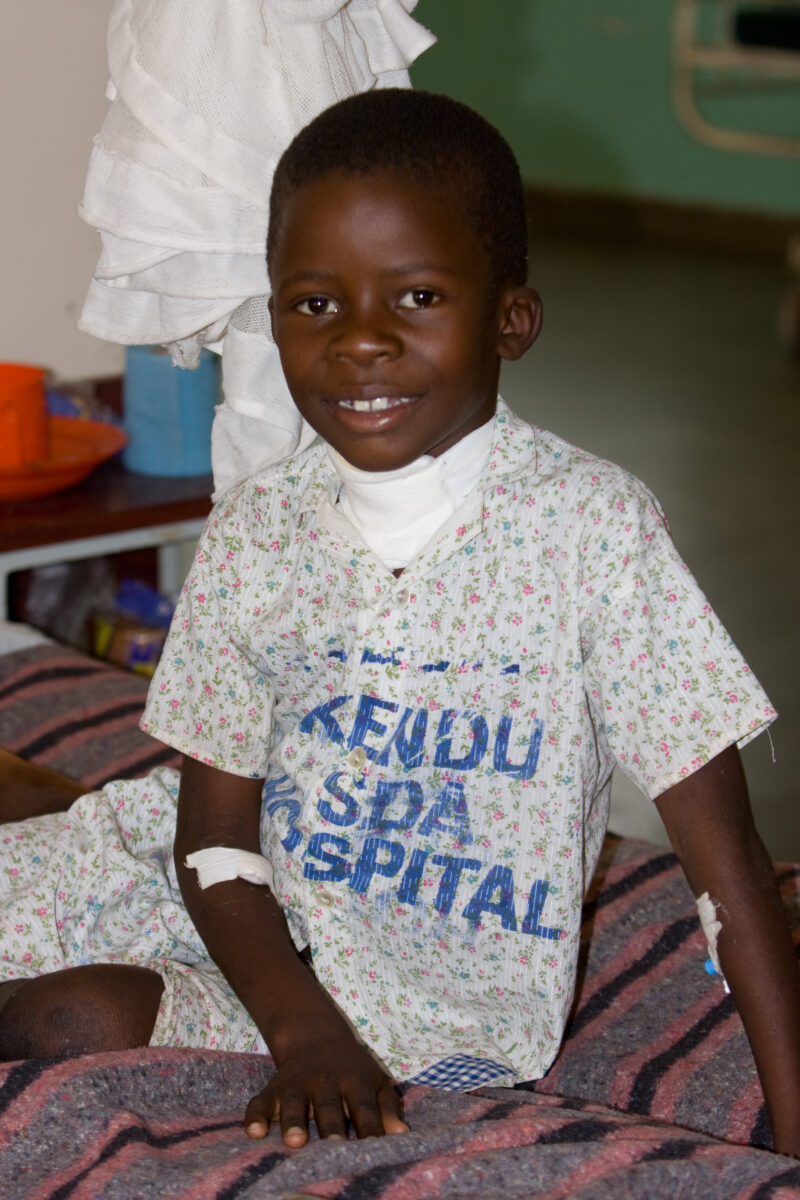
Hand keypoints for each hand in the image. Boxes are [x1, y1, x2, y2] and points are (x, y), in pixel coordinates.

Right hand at [244, 1039, 408, 1146]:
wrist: (316, 1038)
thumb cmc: (353, 1071)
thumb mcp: (375, 1083)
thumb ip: (388, 1109)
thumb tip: (403, 1136)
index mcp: (354, 1082)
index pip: (364, 1107)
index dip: (370, 1126)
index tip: (376, 1147)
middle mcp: (325, 1082)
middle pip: (329, 1105)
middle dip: (332, 1126)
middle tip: (336, 1145)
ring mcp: (297, 1085)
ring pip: (295, 1102)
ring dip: (294, 1121)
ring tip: (295, 1141)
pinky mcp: (273, 1089)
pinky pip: (260, 1102)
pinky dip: (256, 1116)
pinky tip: (254, 1133)